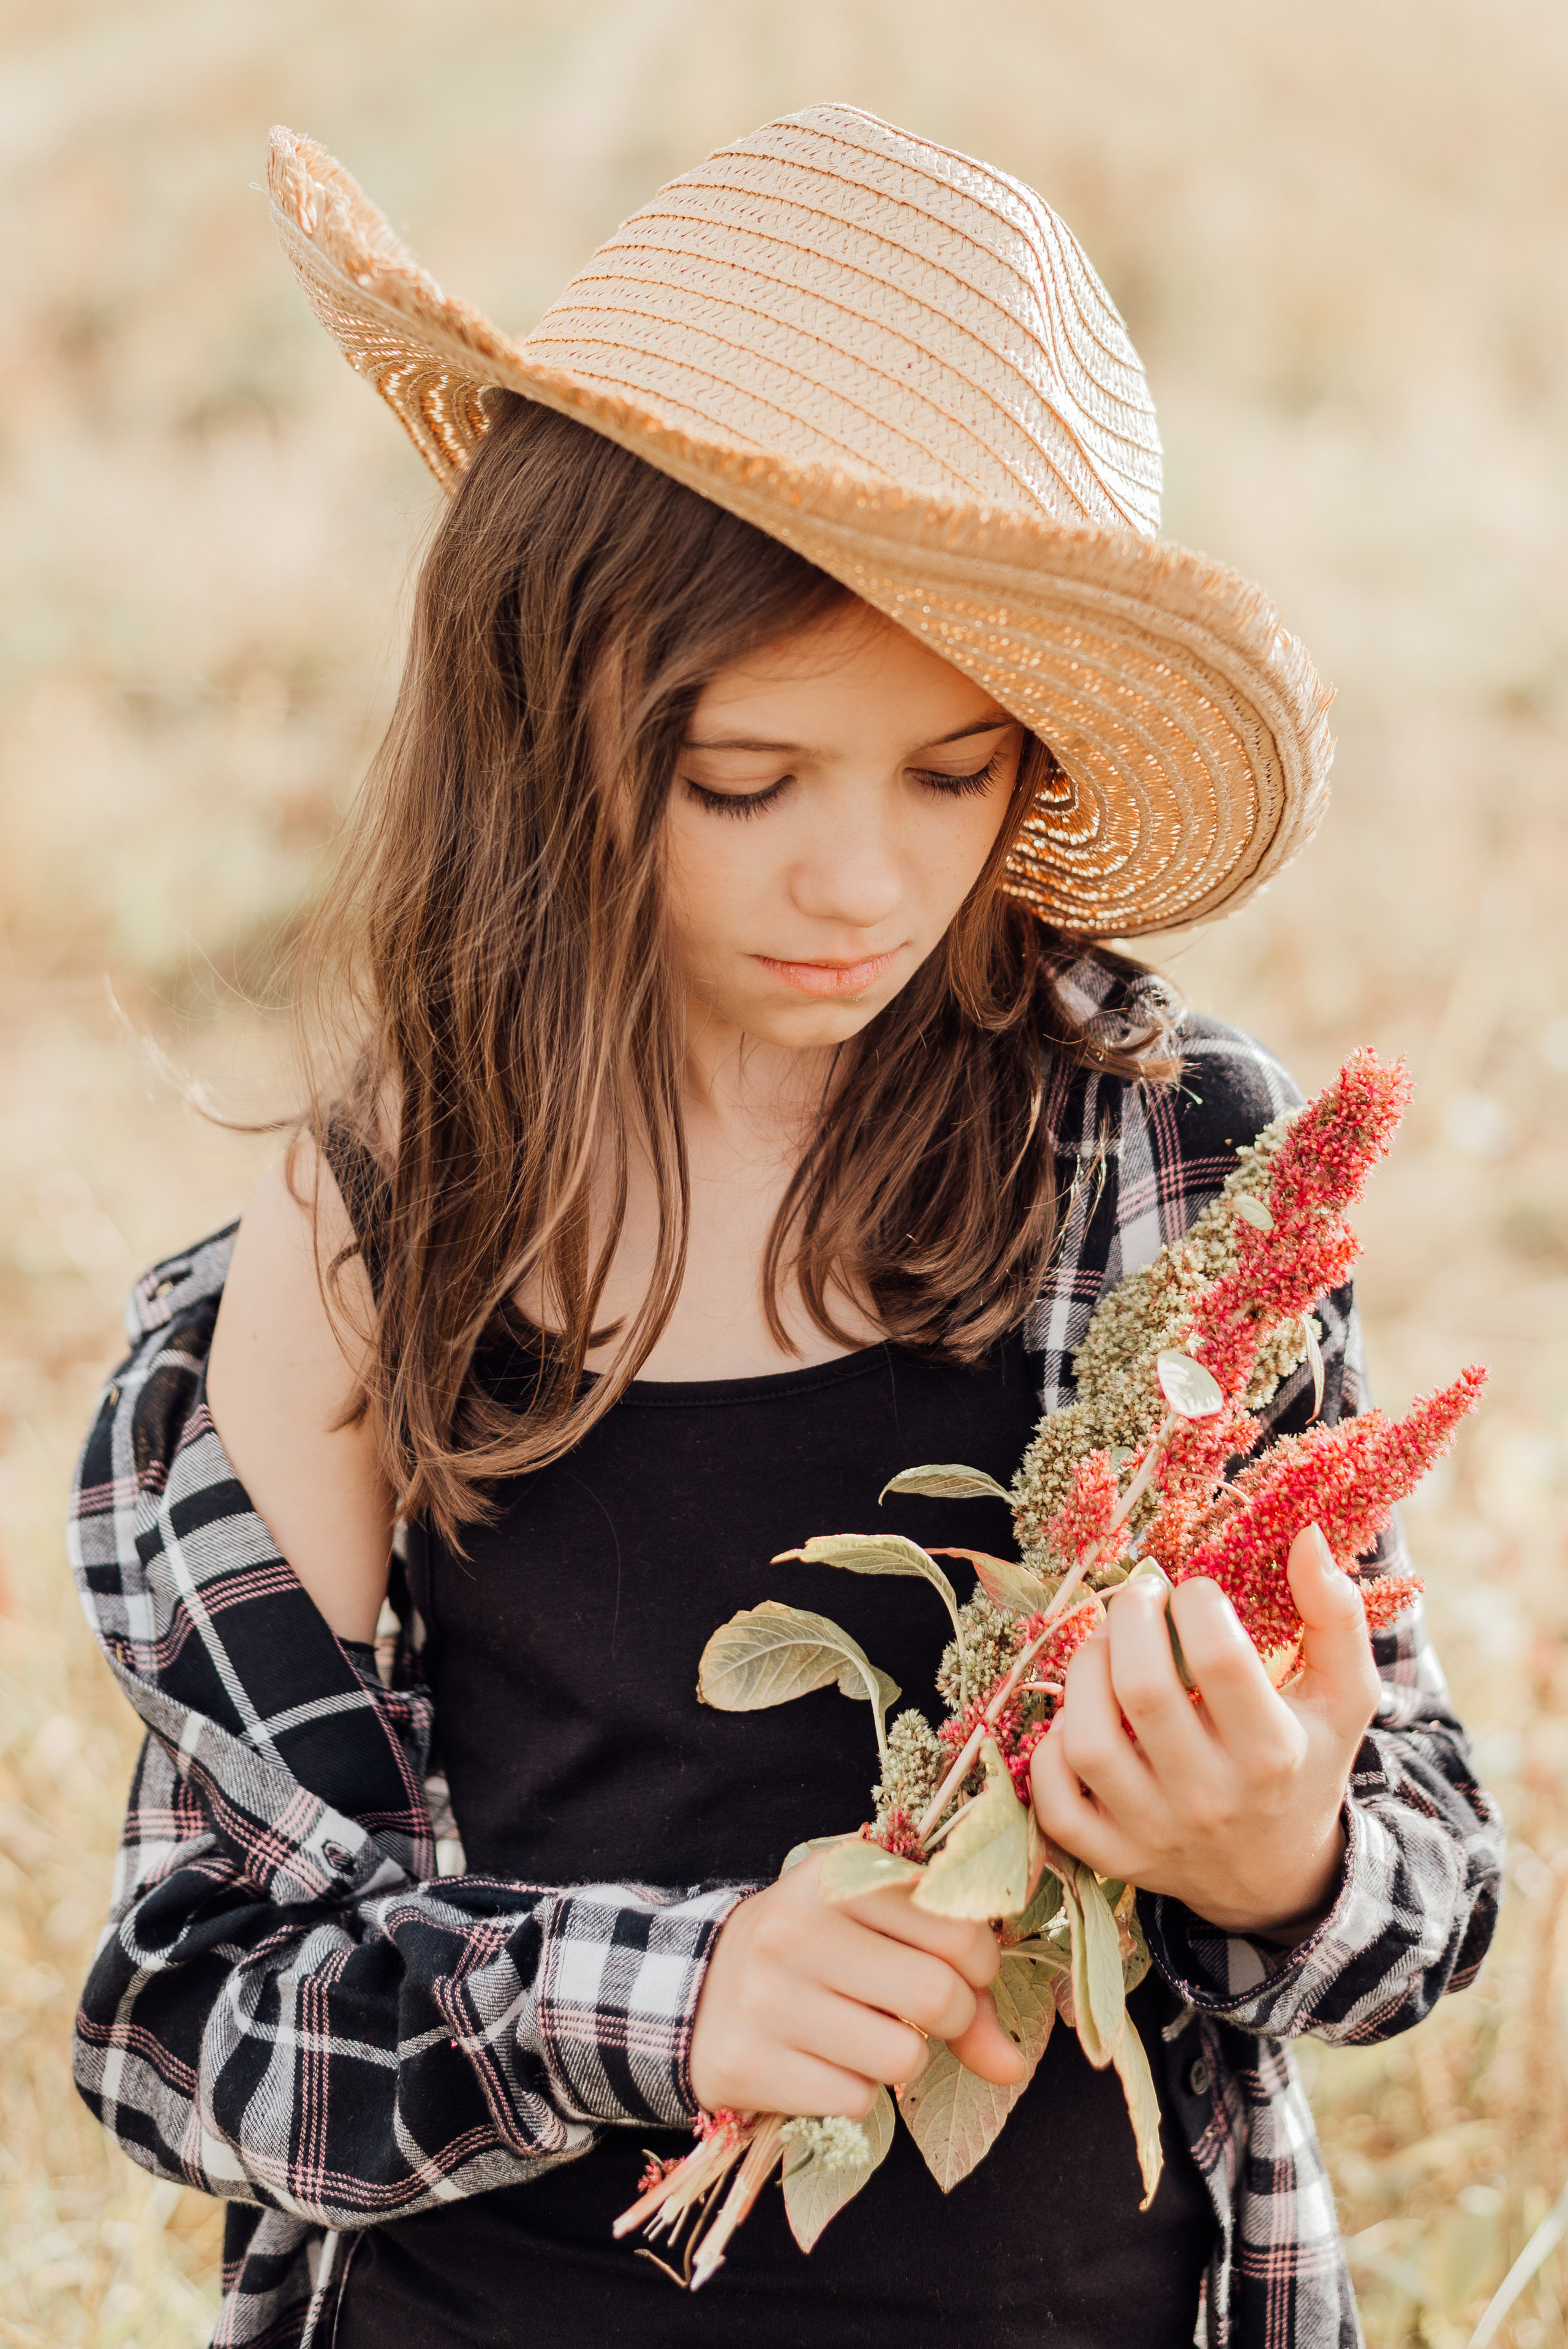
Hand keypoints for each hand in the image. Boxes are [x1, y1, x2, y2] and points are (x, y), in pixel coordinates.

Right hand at [689, 1851, 1024, 2117]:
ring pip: (903, 2058)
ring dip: (902, 2059)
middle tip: (926, 2016)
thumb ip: (957, 1982)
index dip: (979, 1963)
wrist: (691, 1994)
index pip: (958, 1926)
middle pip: (938, 1995)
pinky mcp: (750, 2063)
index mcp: (838, 1875)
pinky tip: (823, 2062)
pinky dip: (857, 2093)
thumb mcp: (874, 1933)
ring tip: (864, 2034)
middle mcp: (798, 1928)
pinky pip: (857, 2101)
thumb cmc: (809, 1955)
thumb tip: (1015, 2066)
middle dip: (954, 2019)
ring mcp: (768, 1997)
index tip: (959, 1970)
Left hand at [1030, 1525, 1379, 1938]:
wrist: (1277, 1874)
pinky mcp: (1113, 1858)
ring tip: (1105, 1647)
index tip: (1195, 1592)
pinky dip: (1050, 1753)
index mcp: (1273, 1752)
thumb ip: (1335, 1616)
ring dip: (1083, 1673)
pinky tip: (1078, 1719)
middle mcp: (1211, 1797)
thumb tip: (1306, 1536)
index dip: (1197, 1603)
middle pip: (1142, 1690)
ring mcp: (1154, 1832)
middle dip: (1130, 1619)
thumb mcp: (1344, 1697)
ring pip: (1087, 1742)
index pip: (1220, 1658)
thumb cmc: (1305, 1762)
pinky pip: (1055, 1804)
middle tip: (1139, 1598)